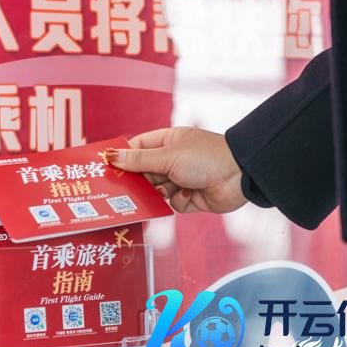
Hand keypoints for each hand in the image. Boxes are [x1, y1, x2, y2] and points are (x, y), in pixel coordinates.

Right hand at [105, 127, 247, 213]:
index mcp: (168, 142)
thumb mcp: (167, 156)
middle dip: (138, 179)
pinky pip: (171, 203)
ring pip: (155, 190)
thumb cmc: (206, 157)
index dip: (123, 156)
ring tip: (165, 189)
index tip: (107, 166)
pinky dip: (175, 201)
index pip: (138, 147)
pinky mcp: (189, 198)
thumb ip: (139, 160)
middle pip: (144, 172)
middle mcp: (173, 160)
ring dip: (157, 191)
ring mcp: (180, 179)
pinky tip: (186, 194)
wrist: (240, 177)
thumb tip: (112, 156)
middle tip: (124, 187)